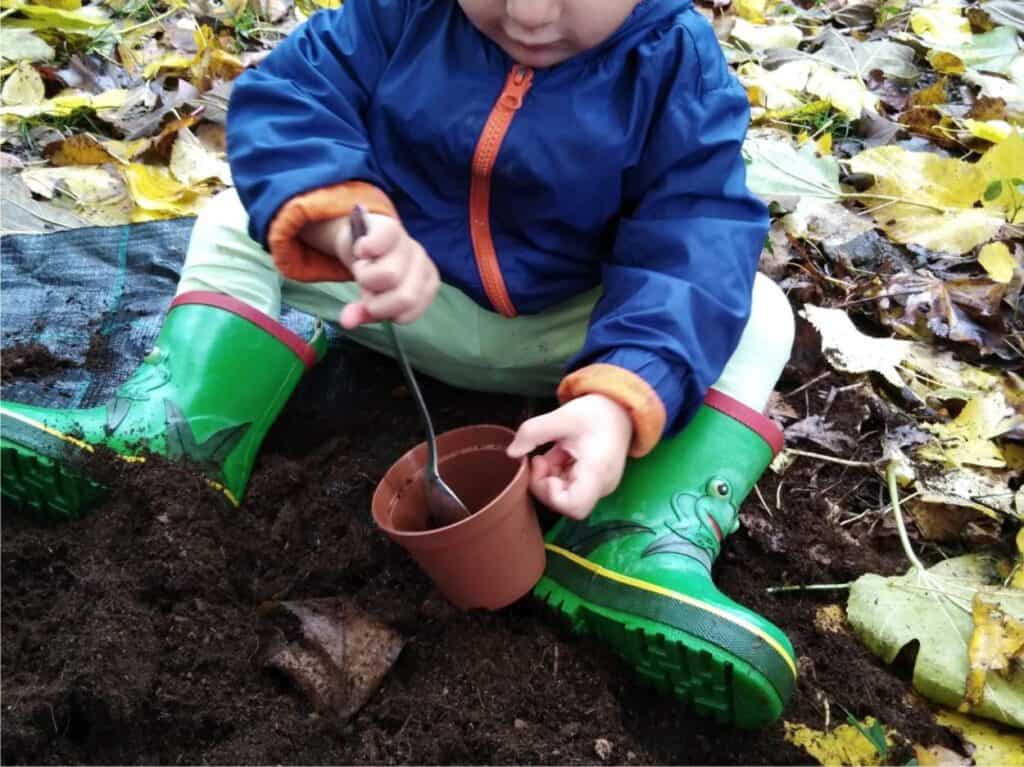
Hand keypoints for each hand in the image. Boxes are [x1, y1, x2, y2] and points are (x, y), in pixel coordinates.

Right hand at [298, 213, 439, 328]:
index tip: (374, 301)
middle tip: (367, 288)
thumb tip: (347, 322)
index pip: (407, 315)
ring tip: (362, 269)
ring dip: (366, 278)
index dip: (384, 313)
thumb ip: (365, 312)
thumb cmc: (375, 271)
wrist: (365, 235)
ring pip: (390, 276)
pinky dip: (365, 250)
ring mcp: (409, 244)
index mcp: (426, 285)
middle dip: (376, 301)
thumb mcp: (373, 297)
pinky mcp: (391, 228)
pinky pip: (380, 243)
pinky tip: (361, 250)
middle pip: (405, 298)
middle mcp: (423, 264)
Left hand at [506, 394, 632, 519]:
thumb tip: (511, 453)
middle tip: (540, 458)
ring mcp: (599, 487)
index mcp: (597, 471)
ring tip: (553, 452)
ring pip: (565, 496)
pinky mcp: (595, 484)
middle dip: (544, 483)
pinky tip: (559, 455)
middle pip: (565, 504)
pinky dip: (558, 474)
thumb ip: (532, 432)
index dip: (550, 494)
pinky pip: (570, 488)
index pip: (574, 506)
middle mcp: (601, 485)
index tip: (544, 467)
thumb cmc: (595, 412)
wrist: (619, 410)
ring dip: (550, 477)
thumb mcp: (561, 416)